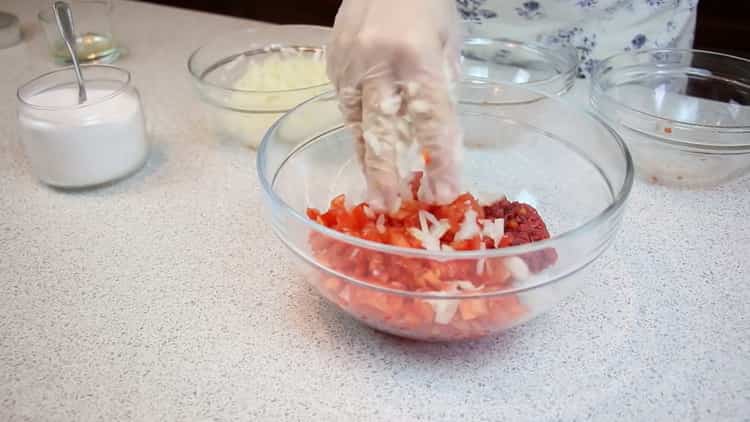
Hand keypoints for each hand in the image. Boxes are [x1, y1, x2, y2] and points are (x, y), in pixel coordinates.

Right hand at [327, 0, 462, 210]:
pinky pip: (345, 104)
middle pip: (380, 130)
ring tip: (375, 189)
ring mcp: (348, 64)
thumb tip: (435, 135)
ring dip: (367, 158)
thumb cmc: (427, 2)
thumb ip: (441, 87)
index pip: (431, 119)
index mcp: (416, 56)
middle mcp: (377, 63)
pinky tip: (367, 145)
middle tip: (388, 206)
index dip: (440, 158)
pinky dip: (358, 127)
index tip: (445, 190)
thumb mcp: (449, 41)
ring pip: (355, 123)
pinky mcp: (331, 62)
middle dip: (385, 173)